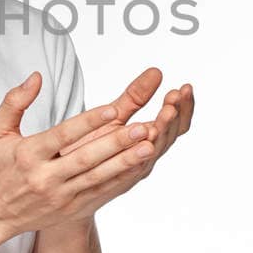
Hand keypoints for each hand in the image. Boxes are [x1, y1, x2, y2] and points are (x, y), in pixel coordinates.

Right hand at [0, 71, 158, 238]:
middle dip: (116, 143)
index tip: (112, 108)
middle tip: (143, 126)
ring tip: (149, 145)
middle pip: (86, 159)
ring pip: (99, 178)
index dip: (88, 122)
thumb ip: (14, 102)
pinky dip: (123, 179)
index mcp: (28, 155)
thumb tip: (36, 77)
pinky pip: (102, 193)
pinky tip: (141, 165)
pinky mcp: (73, 209)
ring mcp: (61, 197)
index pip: (62, 136)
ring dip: (126, 162)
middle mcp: (46, 178)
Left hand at [57, 67, 194, 186]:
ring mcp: (134, 170)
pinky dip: (140, 154)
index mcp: (150, 140)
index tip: (185, 88)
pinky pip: (132, 168)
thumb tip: (157, 71)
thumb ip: (136, 96)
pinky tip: (147, 140)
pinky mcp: (116, 180)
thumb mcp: (116, 115)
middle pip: (170, 137)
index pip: (177, 124)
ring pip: (154, 151)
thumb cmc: (90, 146)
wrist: (68, 181)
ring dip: (162, 131)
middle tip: (175, 97)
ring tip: (167, 112)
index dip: (185, 107)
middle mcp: (147, 156)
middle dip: (174, 115)